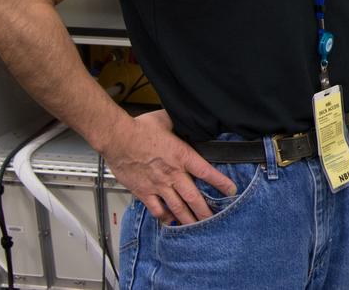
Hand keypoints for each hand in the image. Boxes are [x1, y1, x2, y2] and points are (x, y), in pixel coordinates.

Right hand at [100, 109, 236, 225]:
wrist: (117, 138)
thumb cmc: (140, 128)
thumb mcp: (167, 120)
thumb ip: (181, 125)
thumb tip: (190, 121)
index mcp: (182, 155)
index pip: (207, 171)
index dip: (221, 183)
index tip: (231, 190)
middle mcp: (172, 174)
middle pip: (193, 197)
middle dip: (205, 211)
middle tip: (214, 221)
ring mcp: (158, 185)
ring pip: (177, 208)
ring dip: (188, 219)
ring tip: (197, 228)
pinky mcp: (143, 192)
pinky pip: (157, 209)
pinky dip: (164, 217)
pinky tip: (170, 221)